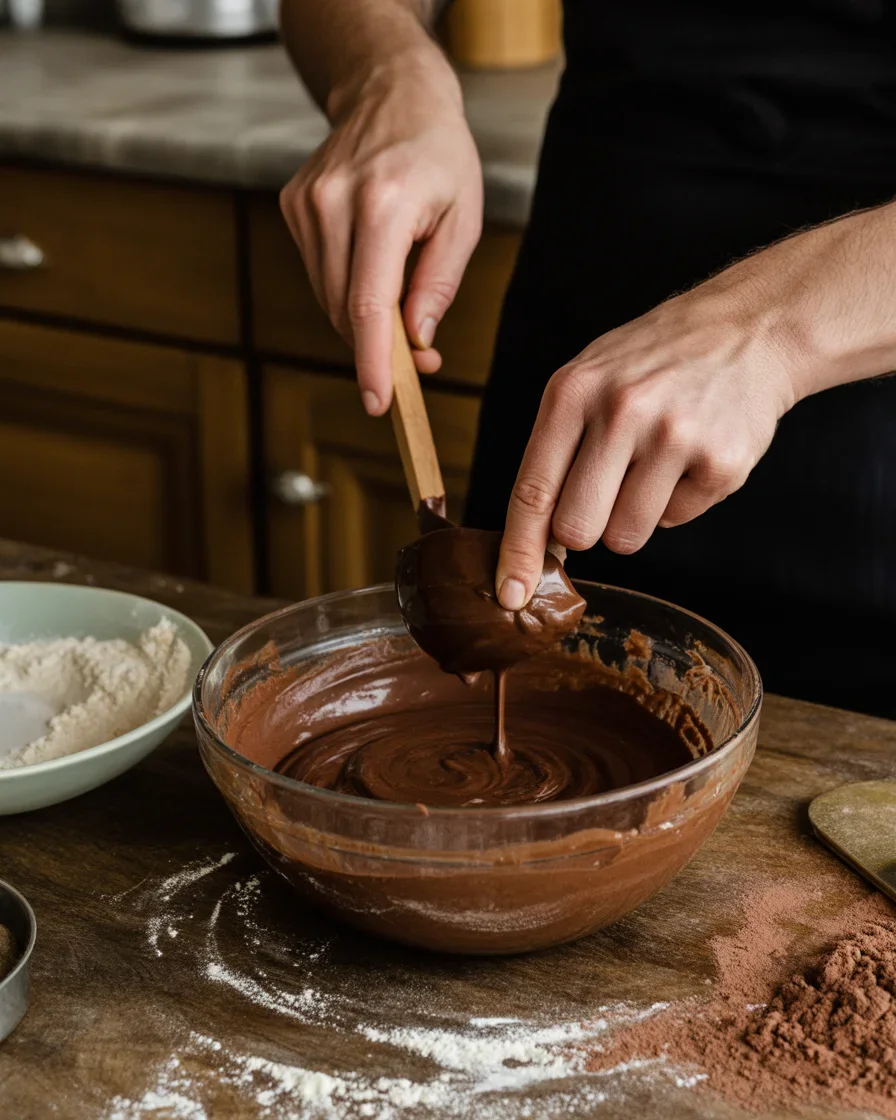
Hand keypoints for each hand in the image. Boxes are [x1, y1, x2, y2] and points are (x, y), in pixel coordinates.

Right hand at [280, 57, 482, 415]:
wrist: (392, 93)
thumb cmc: (439, 156)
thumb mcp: (462, 220)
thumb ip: (438, 286)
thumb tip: (416, 344)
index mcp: (382, 206)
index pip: (368, 304)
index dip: (371, 362)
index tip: (378, 402)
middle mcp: (334, 204)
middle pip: (345, 310)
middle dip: (378, 347)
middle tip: (418, 359)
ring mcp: (306, 204)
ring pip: (328, 298)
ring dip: (362, 321)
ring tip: (400, 308)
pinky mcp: (293, 207)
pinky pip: (319, 274)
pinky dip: (346, 289)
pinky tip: (372, 265)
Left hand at [495, 276, 800, 609]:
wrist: (747, 330)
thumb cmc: (651, 363)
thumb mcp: (587, 380)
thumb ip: (555, 453)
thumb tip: (537, 542)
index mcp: (574, 392)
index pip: (532, 491)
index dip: (518, 551)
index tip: (510, 594)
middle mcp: (621, 411)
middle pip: (577, 530)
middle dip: (583, 530)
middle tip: (604, 491)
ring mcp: (675, 437)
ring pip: (626, 537)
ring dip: (632, 516)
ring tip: (652, 463)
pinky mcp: (721, 462)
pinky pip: (676, 521)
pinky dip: (678, 500)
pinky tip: (688, 455)